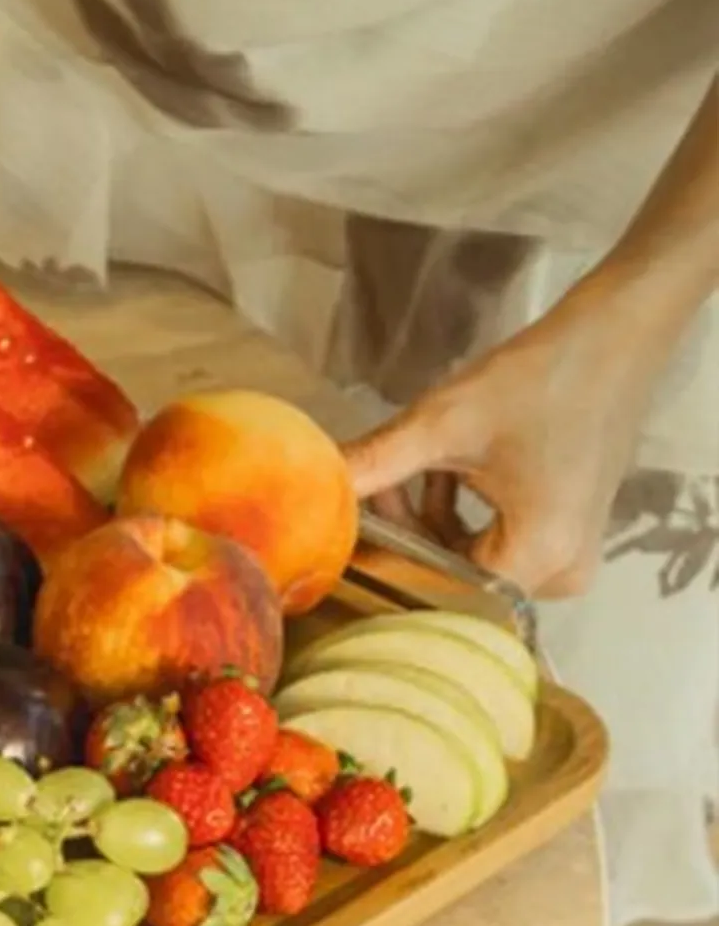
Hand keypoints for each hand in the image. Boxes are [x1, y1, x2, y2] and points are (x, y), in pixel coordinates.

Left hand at [342, 276, 666, 598]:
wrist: (612, 339)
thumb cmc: (536, 380)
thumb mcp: (444, 425)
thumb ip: (377, 463)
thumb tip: (313, 480)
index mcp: (538, 557)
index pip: (438, 586)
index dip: (387, 561)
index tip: (343, 535)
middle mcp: (560, 574)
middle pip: (454, 576)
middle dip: (404, 537)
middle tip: (370, 491)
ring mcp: (568, 559)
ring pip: (468, 560)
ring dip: (426, 522)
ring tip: (400, 474)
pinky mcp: (565, 537)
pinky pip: (494, 545)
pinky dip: (457, 516)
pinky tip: (437, 475)